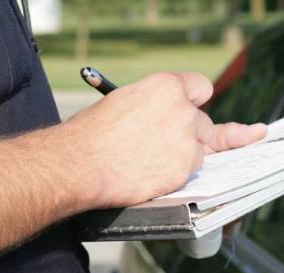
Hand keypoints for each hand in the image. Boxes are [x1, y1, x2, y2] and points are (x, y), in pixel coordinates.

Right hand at [60, 71, 265, 208]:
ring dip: (182, 156)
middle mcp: (182, 111)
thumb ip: (154, 105)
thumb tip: (163, 113)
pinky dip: (174, 175)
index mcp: (166, 86)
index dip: (194, 100)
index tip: (192, 108)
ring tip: (149, 159)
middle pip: (203, 123)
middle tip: (165, 143)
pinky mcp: (182, 171)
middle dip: (190, 132)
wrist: (80, 163)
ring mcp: (185, 142)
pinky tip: (149, 173)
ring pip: (199, 151)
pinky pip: (189, 173)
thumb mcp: (124, 101)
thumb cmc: (92, 132)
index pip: (201, 87)